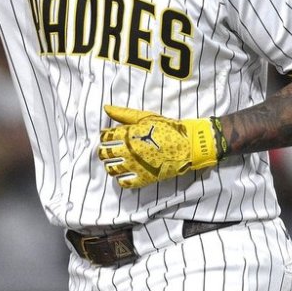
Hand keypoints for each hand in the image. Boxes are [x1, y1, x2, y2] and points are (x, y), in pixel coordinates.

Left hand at [98, 105, 225, 188]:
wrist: (187, 144)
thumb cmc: (167, 128)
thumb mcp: (146, 117)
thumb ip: (124, 114)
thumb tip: (106, 108)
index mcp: (129, 134)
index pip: (105, 138)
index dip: (104, 138)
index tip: (108, 138)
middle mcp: (129, 150)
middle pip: (104, 154)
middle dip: (104, 152)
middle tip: (110, 151)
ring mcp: (136, 165)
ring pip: (111, 169)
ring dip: (111, 165)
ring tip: (117, 162)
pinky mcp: (144, 178)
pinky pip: (124, 182)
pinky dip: (121, 179)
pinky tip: (125, 173)